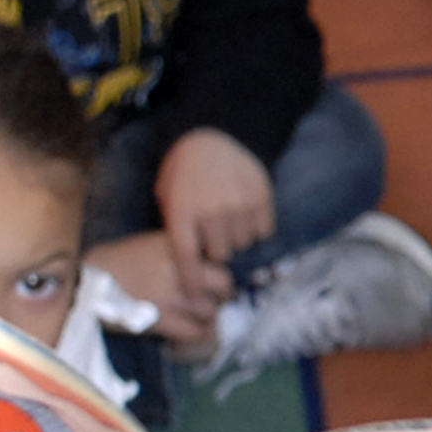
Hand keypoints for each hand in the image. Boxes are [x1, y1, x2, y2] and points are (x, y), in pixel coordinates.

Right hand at [87, 229, 225, 354]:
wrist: (86, 283)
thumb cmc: (116, 261)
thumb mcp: (149, 243)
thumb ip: (177, 250)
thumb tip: (203, 261)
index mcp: (176, 246)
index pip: (217, 259)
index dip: (220, 272)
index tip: (217, 280)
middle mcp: (179, 269)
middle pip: (223, 284)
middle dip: (223, 295)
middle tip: (218, 300)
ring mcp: (171, 295)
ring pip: (210, 310)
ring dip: (208, 316)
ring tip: (200, 318)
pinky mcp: (162, 320)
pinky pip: (195, 331)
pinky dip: (197, 335)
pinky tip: (190, 333)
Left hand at [156, 126, 276, 288]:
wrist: (214, 134)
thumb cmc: (184, 170)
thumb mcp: (167, 195)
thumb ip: (176, 227)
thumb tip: (188, 263)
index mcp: (183, 211)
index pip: (187, 259)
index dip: (192, 282)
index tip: (195, 297)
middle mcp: (212, 211)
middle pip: (221, 255)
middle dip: (217, 250)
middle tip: (213, 236)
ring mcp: (239, 205)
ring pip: (244, 244)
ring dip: (237, 238)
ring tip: (229, 219)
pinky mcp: (262, 198)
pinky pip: (263, 230)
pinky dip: (256, 228)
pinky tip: (245, 212)